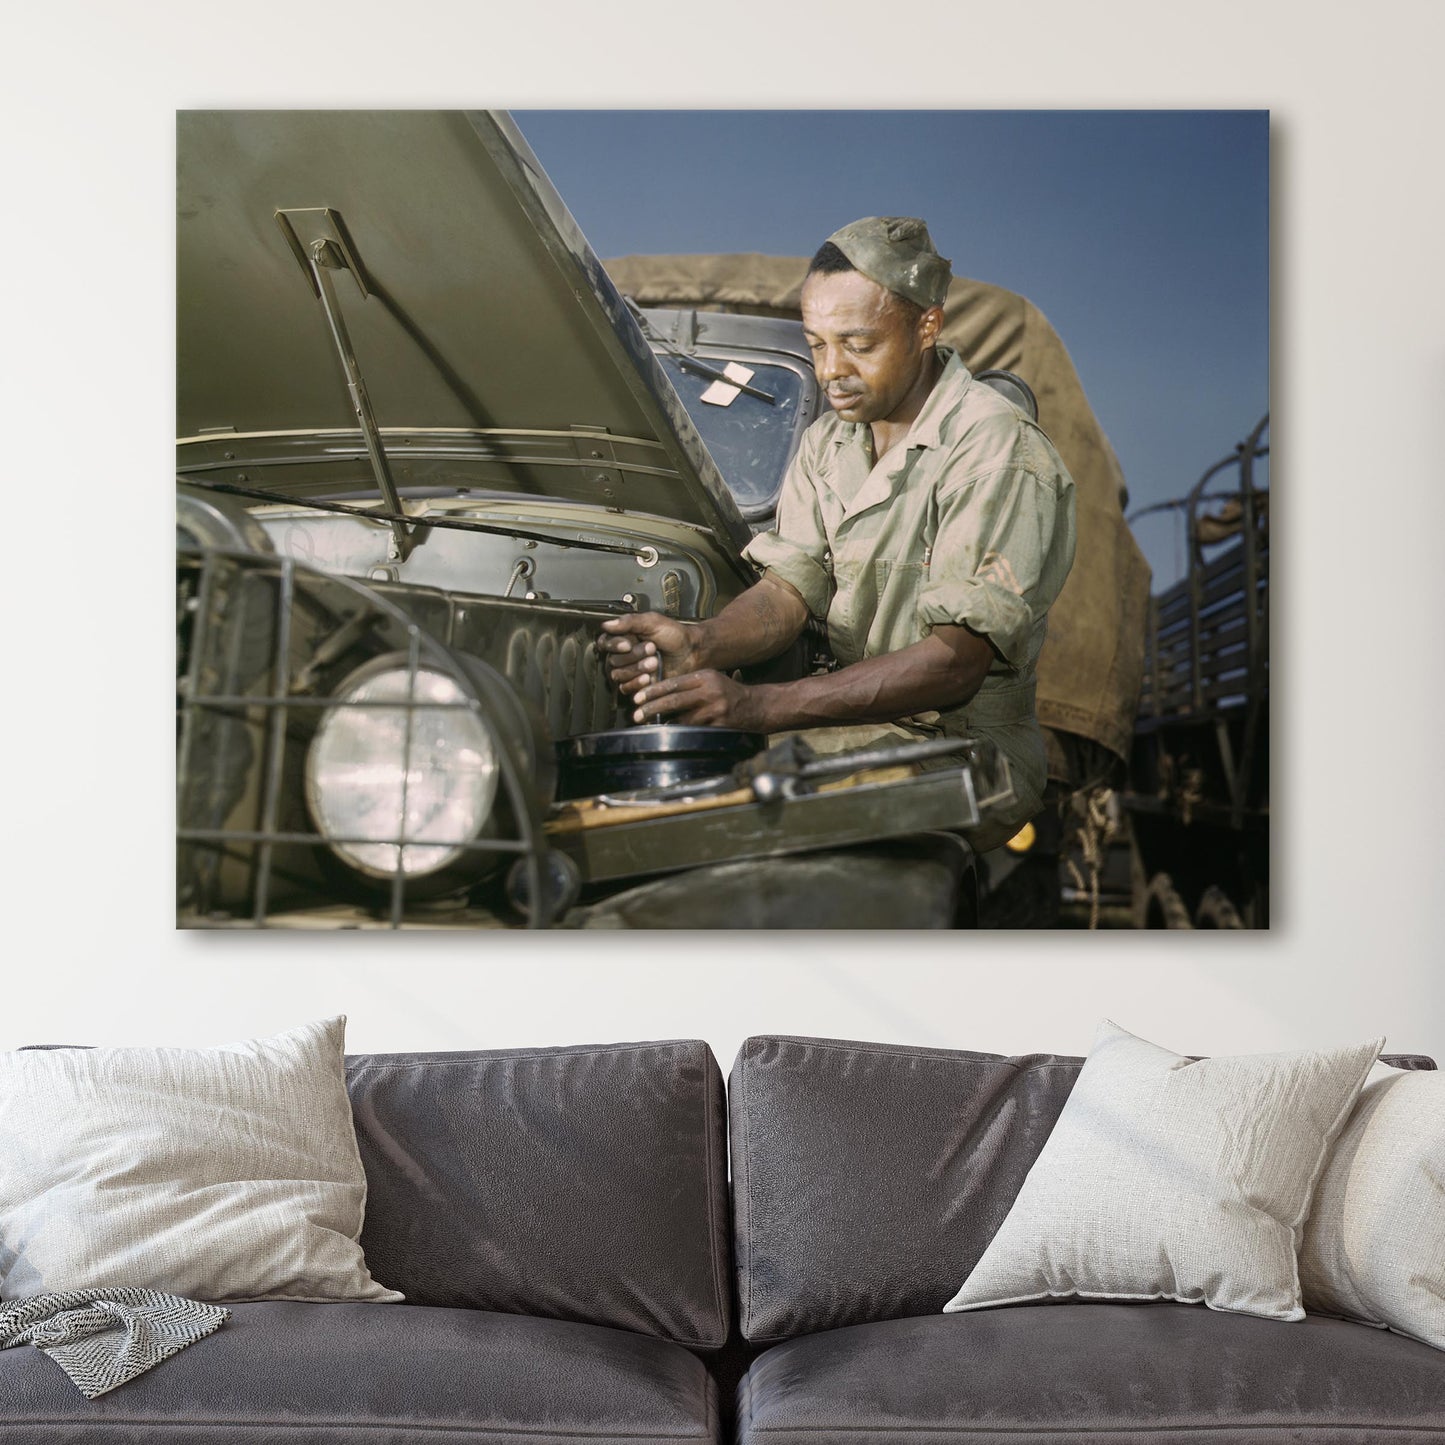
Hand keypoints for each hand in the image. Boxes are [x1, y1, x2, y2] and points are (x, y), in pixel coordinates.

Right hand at [597, 612, 699, 698]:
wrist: (692, 653)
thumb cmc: (675, 635)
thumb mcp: (652, 622)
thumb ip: (629, 622)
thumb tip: (606, 624)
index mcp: (625, 637)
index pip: (605, 643)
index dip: (613, 645)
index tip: (627, 644)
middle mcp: (624, 655)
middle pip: (612, 661)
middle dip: (632, 656)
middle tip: (652, 649)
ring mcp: (630, 672)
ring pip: (618, 675)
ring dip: (635, 669)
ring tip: (654, 662)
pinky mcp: (638, 687)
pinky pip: (626, 689)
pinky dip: (637, 683)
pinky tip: (650, 678)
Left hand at [631, 669, 767, 729]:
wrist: (755, 706)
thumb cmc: (727, 692)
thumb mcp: (710, 679)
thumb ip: (688, 684)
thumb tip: (659, 693)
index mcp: (705, 677)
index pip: (674, 683)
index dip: (653, 691)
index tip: (637, 698)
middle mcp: (710, 691)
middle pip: (675, 700)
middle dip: (652, 708)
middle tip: (636, 715)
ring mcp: (716, 710)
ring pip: (683, 719)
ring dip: (665, 724)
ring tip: (651, 726)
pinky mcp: (720, 725)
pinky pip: (695, 731)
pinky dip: (682, 733)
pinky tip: (672, 734)